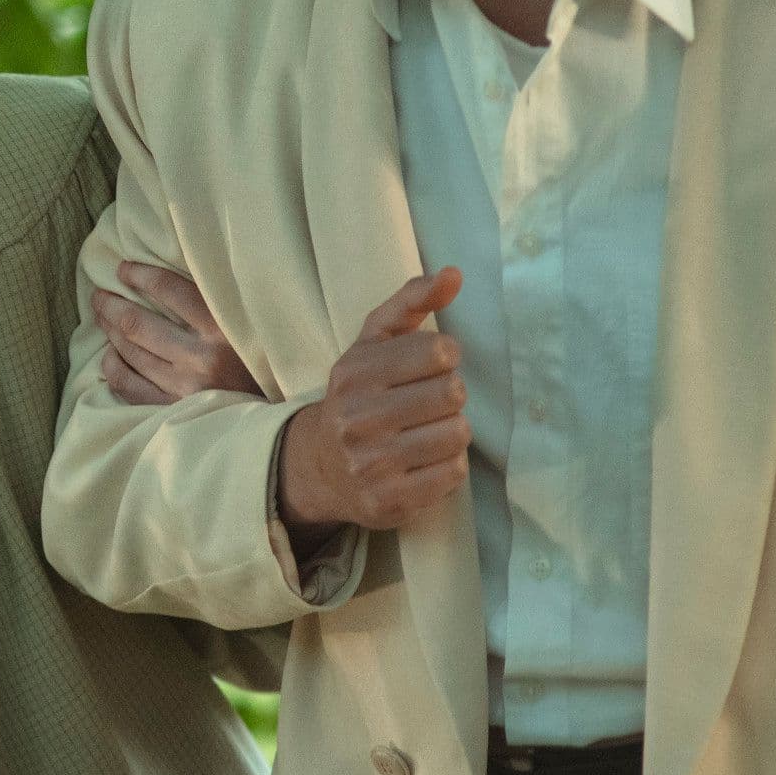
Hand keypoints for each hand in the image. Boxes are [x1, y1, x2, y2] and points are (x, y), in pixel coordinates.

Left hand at [95, 261, 262, 405]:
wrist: (279, 423)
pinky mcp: (174, 413)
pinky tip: (111, 357)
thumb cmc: (268, 366)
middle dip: (112, 305)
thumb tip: (171, 280)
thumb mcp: (252, 327)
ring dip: (109, 331)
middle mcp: (202, 359)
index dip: (140, 275)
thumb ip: (219, 304)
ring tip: (102, 318)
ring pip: (130, 353)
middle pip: (137, 323)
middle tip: (99, 295)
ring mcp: (184, 389)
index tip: (123, 269)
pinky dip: (114, 368)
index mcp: (224, 329)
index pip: (169, 290)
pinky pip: (129, 387)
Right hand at [279, 268, 470, 534]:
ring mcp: (371, 463)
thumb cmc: (359, 394)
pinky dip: (449, 465)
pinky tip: (425, 459)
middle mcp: (357, 418)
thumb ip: (411, 302)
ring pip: (457, 434)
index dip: (445, 357)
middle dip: (450, 395)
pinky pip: (452, 475)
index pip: (439, 352)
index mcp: (353, 372)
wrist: (319, 465)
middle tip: (431, 401)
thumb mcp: (373, 342)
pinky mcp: (388, 500)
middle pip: (452, 394)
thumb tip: (454, 273)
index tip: (430, 366)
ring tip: (428, 430)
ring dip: (453, 430)